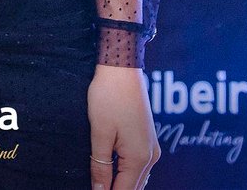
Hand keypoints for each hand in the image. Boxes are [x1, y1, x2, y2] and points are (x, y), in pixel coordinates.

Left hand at [88, 64, 159, 189]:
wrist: (122, 68)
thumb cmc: (109, 97)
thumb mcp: (100, 133)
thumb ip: (100, 165)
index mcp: (139, 157)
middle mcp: (151, 156)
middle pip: (133, 187)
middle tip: (95, 188)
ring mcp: (151, 147)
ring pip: (137, 178)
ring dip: (121, 184)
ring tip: (101, 184)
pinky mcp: (147, 139)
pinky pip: (139, 166)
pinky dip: (127, 174)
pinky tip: (112, 174)